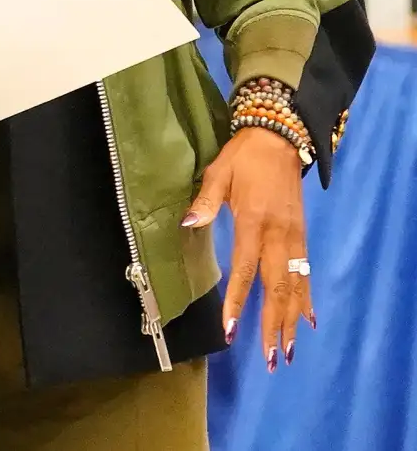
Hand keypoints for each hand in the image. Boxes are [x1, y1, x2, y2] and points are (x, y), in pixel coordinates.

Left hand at [182, 127, 313, 370]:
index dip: (238, 301)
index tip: (232, 330)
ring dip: (292, 318)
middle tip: (272, 358)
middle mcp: (278, 235)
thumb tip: (186, 224)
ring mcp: (294, 236)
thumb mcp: (219, 172)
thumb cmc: (243, 157)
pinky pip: (306, 271)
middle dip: (273, 323)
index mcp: (254, 222)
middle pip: (277, 287)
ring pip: (295, 284)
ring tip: (289, 349)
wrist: (279, 137)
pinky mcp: (301, 234)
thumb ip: (205, 201)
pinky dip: (307, 295)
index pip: (244, 270)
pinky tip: (309, 318)